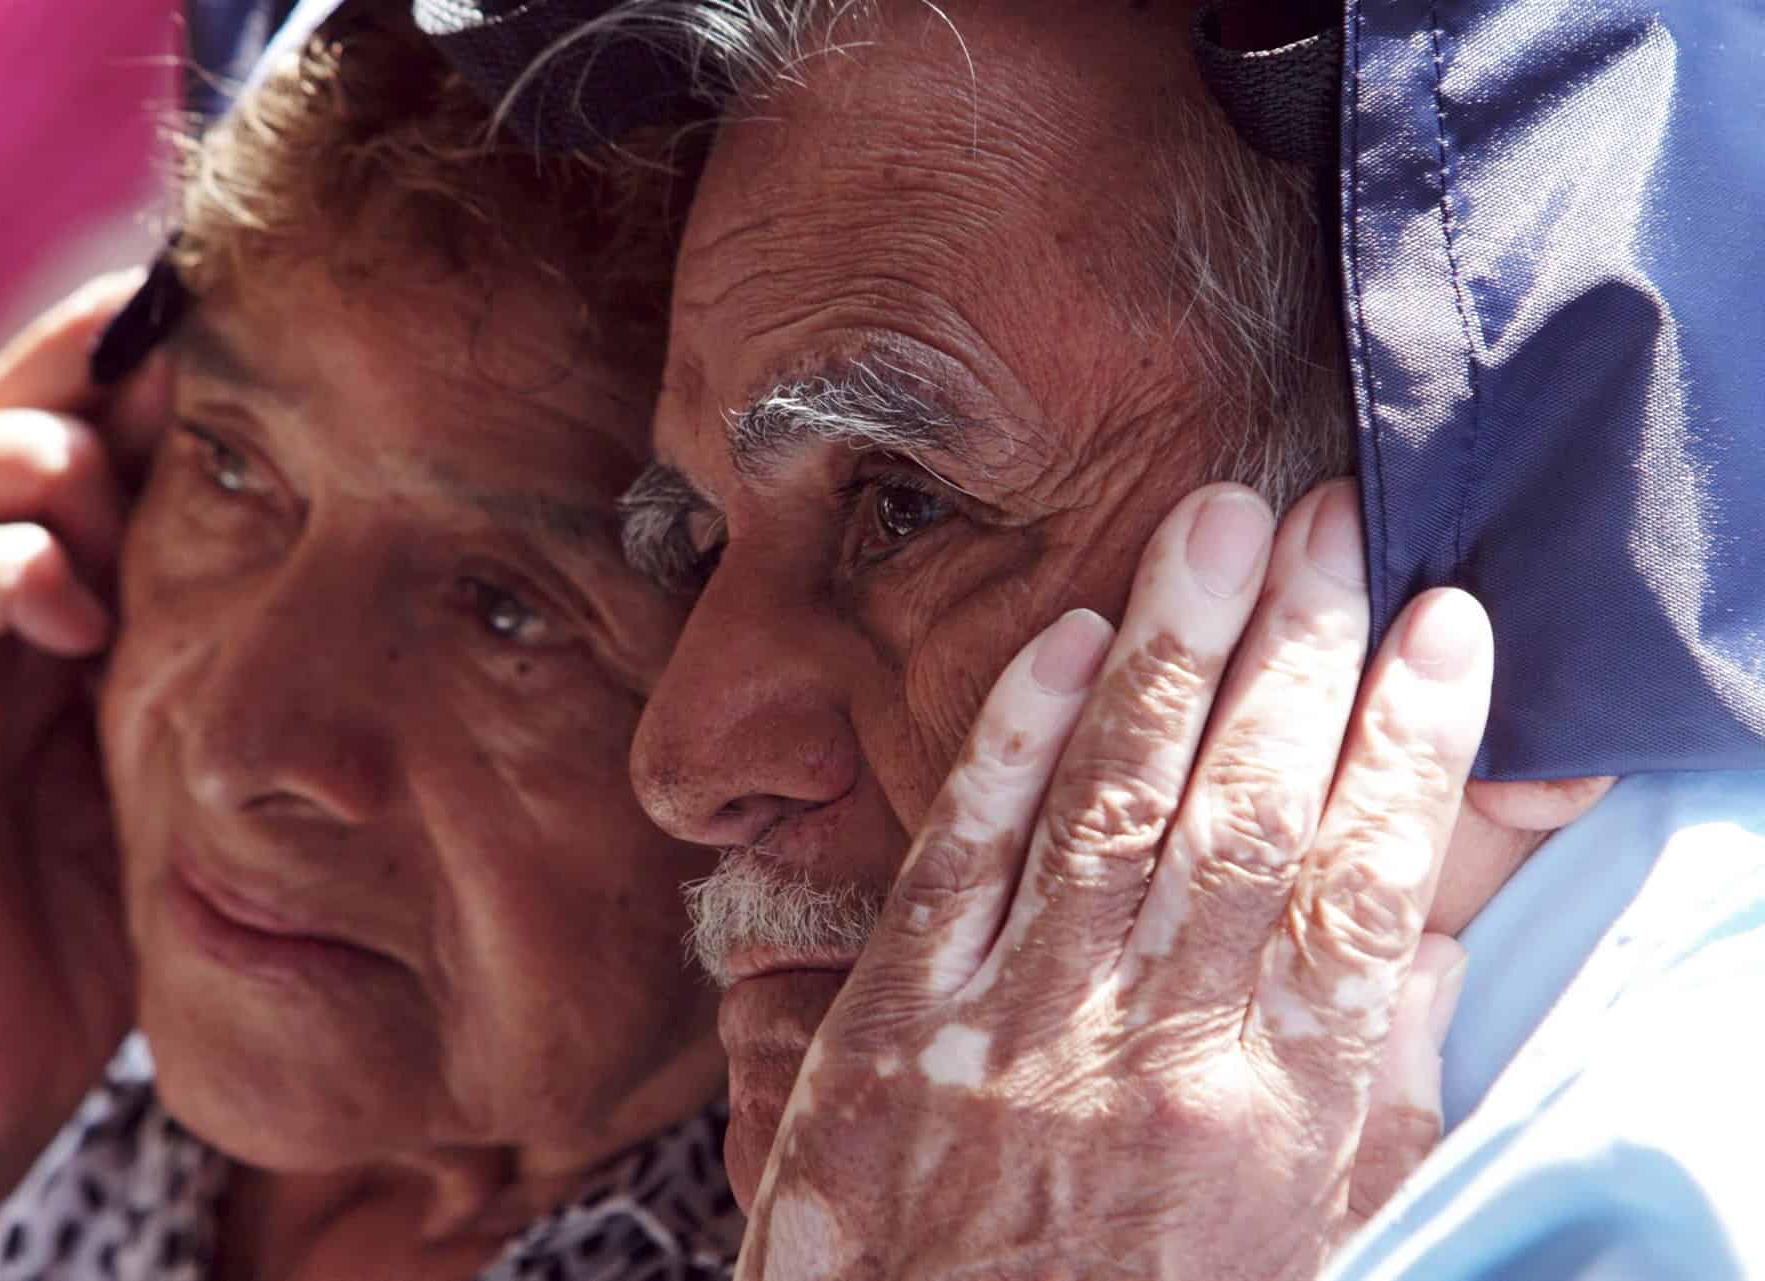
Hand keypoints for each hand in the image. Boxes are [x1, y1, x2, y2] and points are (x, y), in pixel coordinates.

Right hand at [0, 270, 171, 1160]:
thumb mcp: (184, 721)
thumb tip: (344, 511)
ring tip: (115, 522)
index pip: (68, 408)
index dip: (137, 344)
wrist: (3, 1044)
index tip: (241, 314)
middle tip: (188, 383)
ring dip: (34, 457)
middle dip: (83, 366)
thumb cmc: (115, 878)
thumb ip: (212, 613)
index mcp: (53, 578)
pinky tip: (76, 619)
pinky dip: (0, 574)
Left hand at [733, 480, 1489, 1280]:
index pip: (1361, 887)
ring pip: (1112, 806)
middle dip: (1299, 652)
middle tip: (1334, 521)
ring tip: (1214, 524)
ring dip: (1171, 651)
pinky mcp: (895, 1024)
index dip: (1411, 746)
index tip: (1444, 627)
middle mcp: (1149, 1052)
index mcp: (1271, 1116)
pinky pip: (962, 858)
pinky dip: (1014, 743)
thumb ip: (1368, 1081)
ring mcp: (1013, 1028)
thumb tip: (1422, 934)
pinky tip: (1063, 640)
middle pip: (1243, 814)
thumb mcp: (1306, 1226)